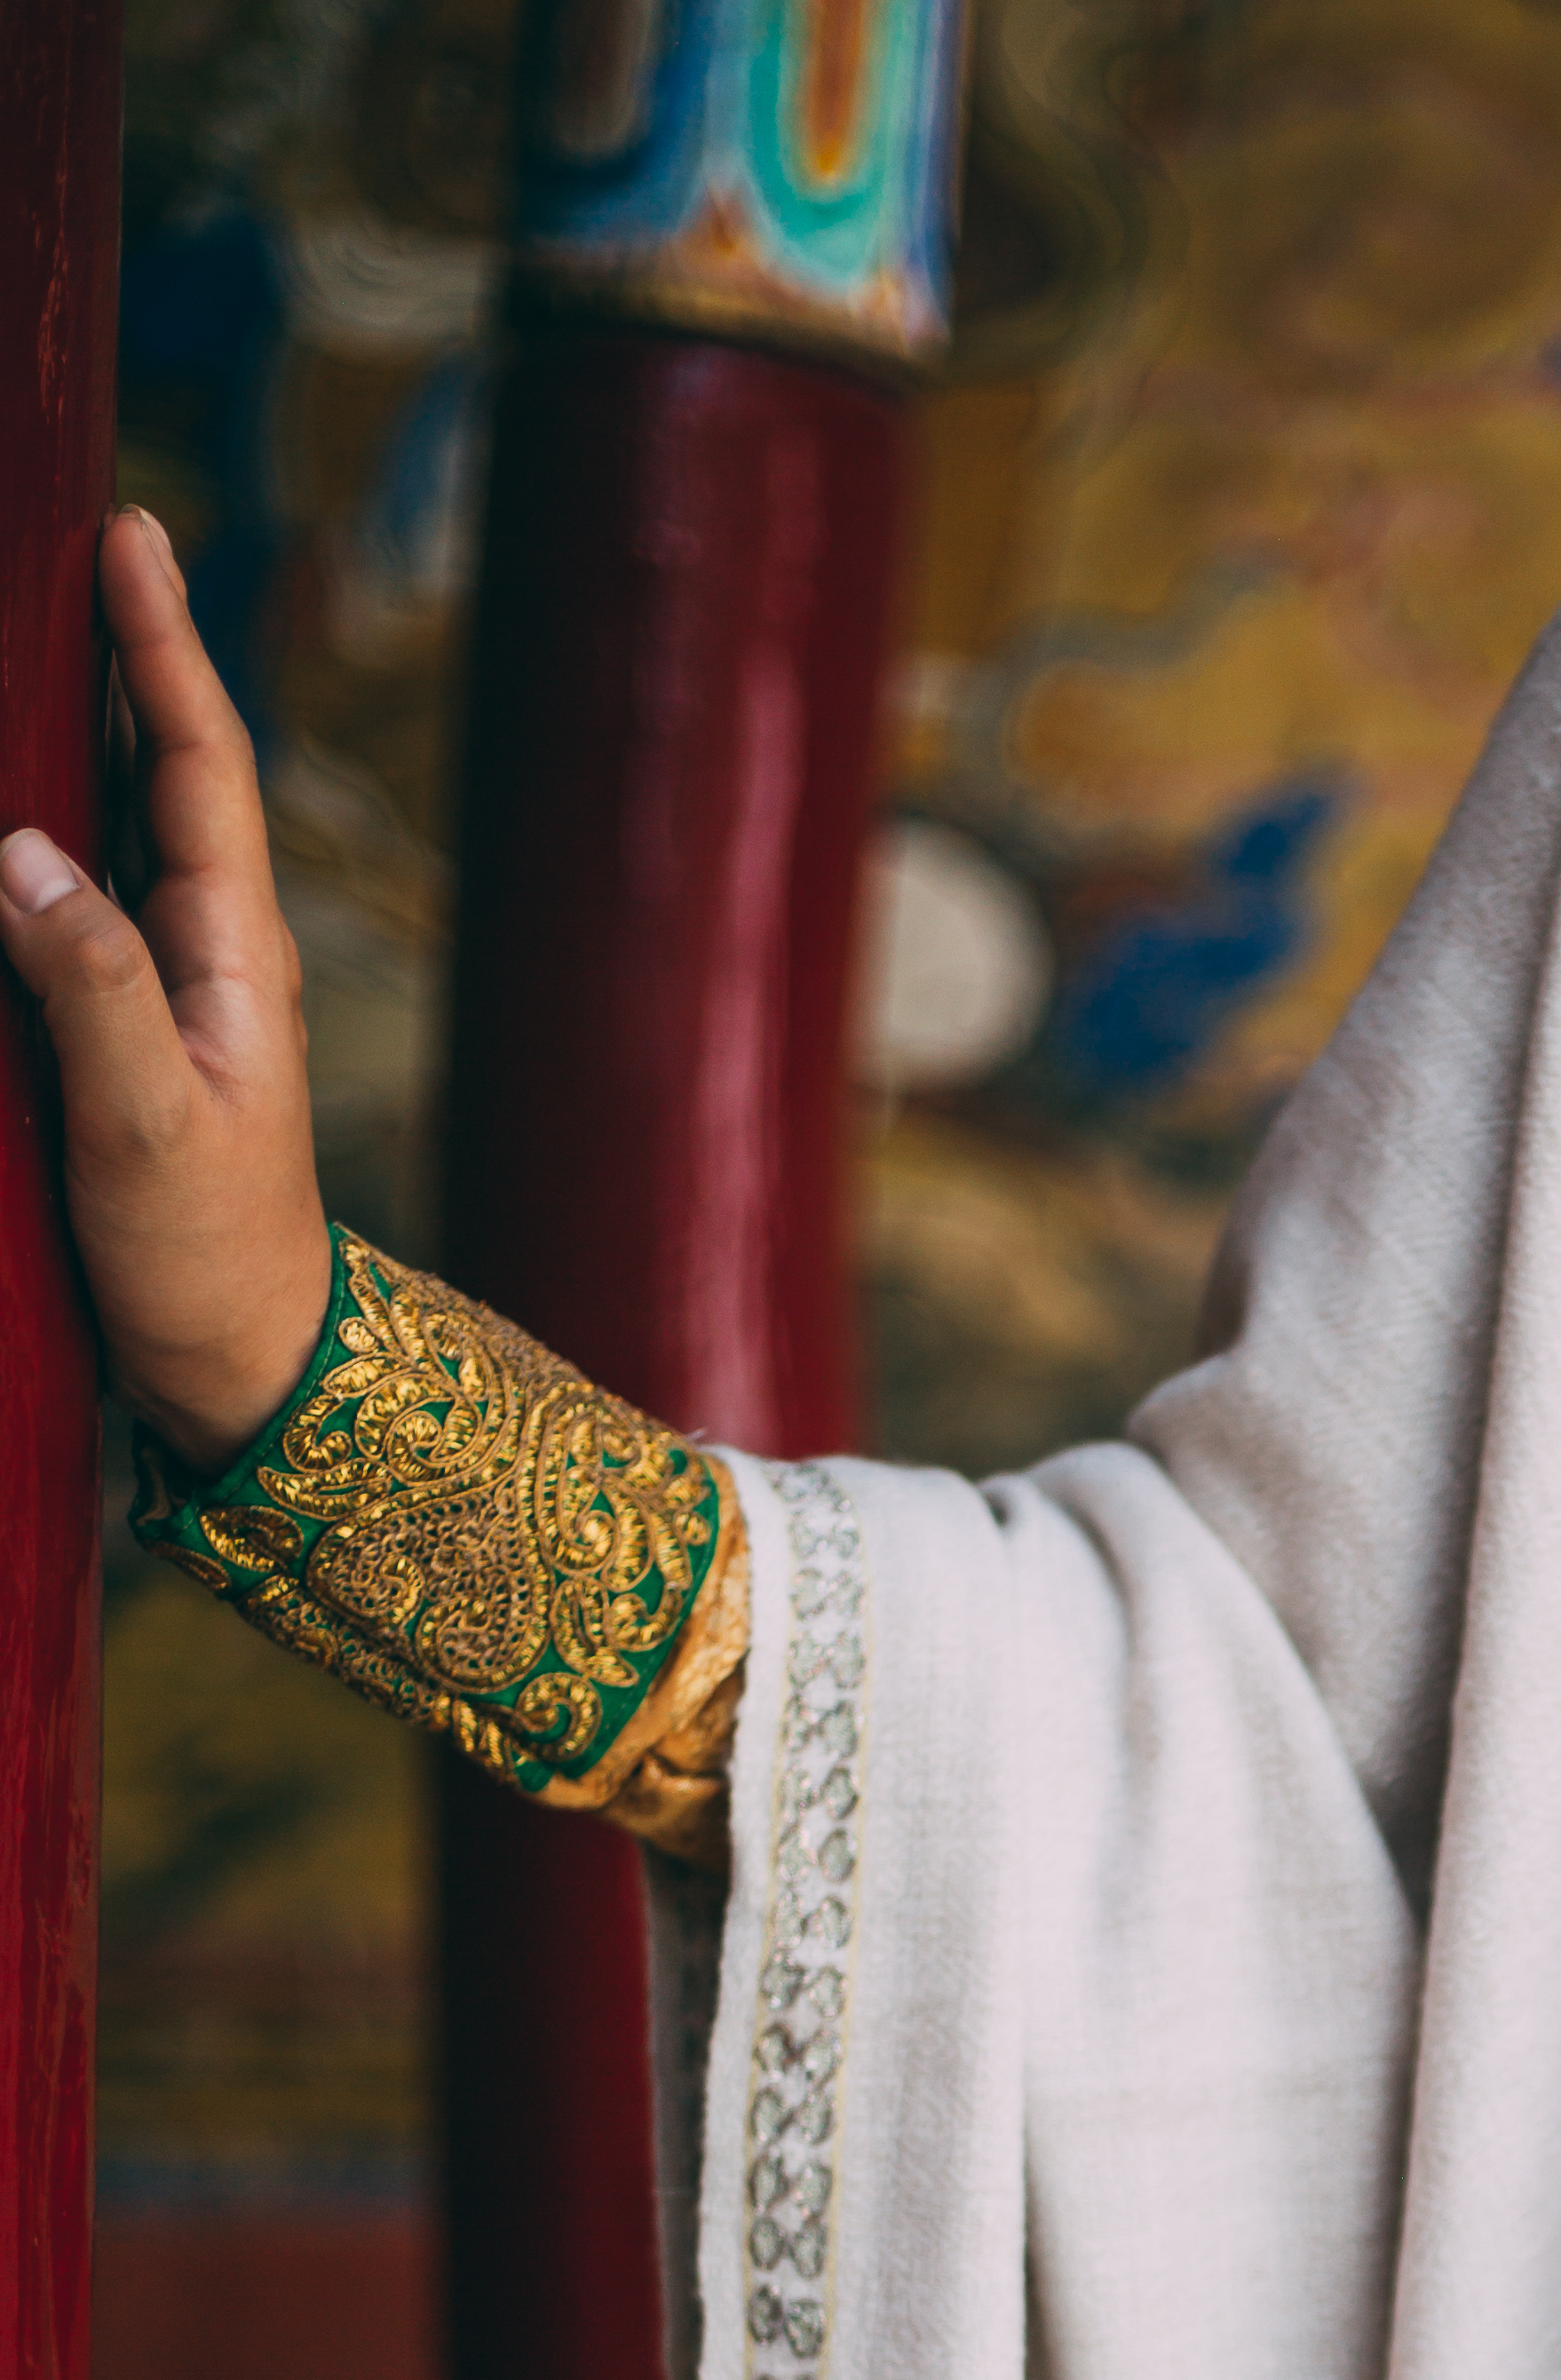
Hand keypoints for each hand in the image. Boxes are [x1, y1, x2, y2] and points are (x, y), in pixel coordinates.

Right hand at [0, 507, 333, 1471]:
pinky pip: (88, 897)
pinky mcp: (132, 1034)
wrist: (243, 1369)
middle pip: (165, 766)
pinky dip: (54, 826)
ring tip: (47, 629)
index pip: (197, 762)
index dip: (161, 645)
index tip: (131, 534)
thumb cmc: (207, 1260)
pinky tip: (22, 807)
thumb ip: (88, 985)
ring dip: (88, 725)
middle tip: (84, 540)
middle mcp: (213, 949)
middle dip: (127, 653)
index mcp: (235, 953)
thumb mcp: (145, 1125)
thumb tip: (19, 849)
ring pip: (124, 823)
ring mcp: (175, 989)